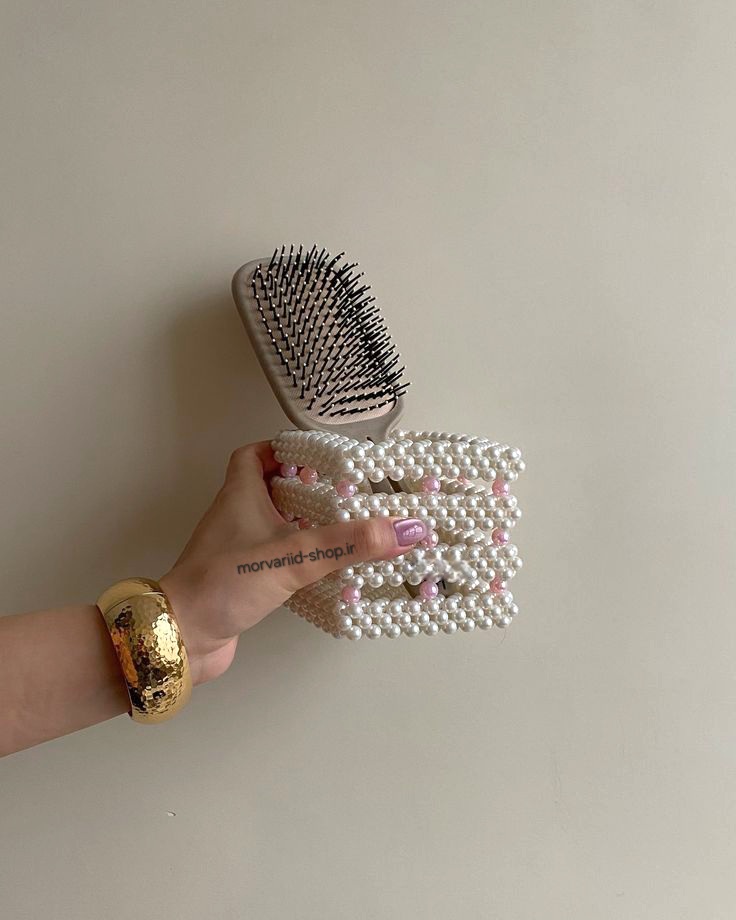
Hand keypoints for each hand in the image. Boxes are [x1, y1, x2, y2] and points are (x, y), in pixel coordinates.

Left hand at [159, 442, 427, 684]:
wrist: (182, 637)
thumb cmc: (224, 583)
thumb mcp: (292, 555)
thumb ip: (348, 543)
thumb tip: (407, 529)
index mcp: (240, 495)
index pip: (256, 454)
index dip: (286, 449)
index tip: (323, 456)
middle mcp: (238, 517)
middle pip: (275, 489)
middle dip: (311, 489)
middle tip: (349, 493)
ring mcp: (240, 551)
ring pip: (279, 527)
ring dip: (311, 526)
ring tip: (352, 529)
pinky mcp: (246, 581)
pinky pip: (281, 561)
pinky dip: (305, 561)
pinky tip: (333, 572)